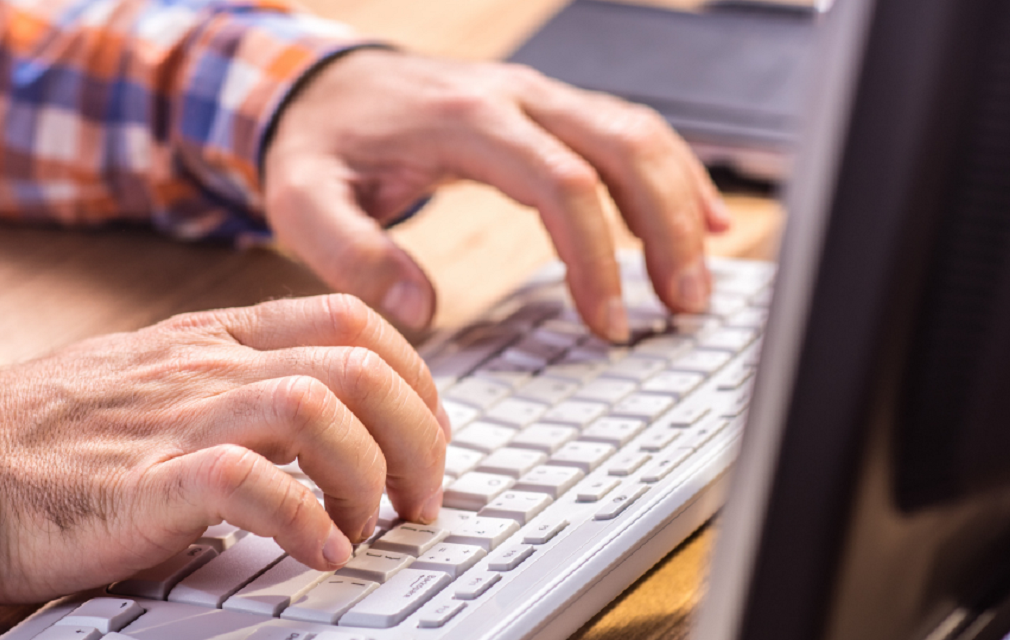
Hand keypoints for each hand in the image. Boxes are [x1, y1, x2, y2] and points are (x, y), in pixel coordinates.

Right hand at [0, 295, 448, 603]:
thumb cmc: (47, 434)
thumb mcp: (155, 384)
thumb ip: (233, 389)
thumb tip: (325, 430)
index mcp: (213, 338)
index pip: (349, 320)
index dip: (414, 377)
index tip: (426, 437)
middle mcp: (205, 366)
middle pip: (359, 363)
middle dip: (419, 435)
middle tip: (418, 499)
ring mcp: (174, 419)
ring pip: (320, 408)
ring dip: (370, 474)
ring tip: (367, 526)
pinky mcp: (141, 484)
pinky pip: (249, 482)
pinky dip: (304, 521)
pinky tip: (318, 552)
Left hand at [264, 49, 730, 341]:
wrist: (324, 83)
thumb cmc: (320, 144)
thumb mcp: (303, 199)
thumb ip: (351, 253)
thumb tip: (422, 311)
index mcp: (465, 121)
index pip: (561, 183)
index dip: (595, 256)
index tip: (606, 322)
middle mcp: (516, 97)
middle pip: (624, 150)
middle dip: (666, 231)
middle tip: (681, 308)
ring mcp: (540, 97)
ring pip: (640, 135)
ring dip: (682, 206)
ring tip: (693, 287)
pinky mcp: (551, 109)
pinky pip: (632, 131)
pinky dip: (675, 174)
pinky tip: (706, 220)